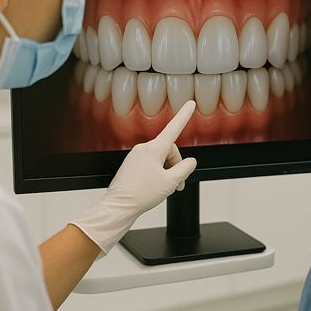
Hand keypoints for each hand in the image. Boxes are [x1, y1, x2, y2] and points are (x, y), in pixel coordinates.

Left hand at [69, 100, 197, 254]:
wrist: (119, 207)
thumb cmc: (140, 194)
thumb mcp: (171, 181)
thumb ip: (185, 168)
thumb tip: (190, 162)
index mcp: (153, 149)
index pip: (173, 128)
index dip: (184, 116)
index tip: (191, 104)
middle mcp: (143, 149)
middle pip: (169, 151)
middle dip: (176, 166)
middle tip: (177, 184)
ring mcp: (136, 157)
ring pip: (160, 159)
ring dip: (167, 172)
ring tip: (165, 188)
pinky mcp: (132, 165)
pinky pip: (151, 164)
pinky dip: (158, 174)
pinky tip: (155, 187)